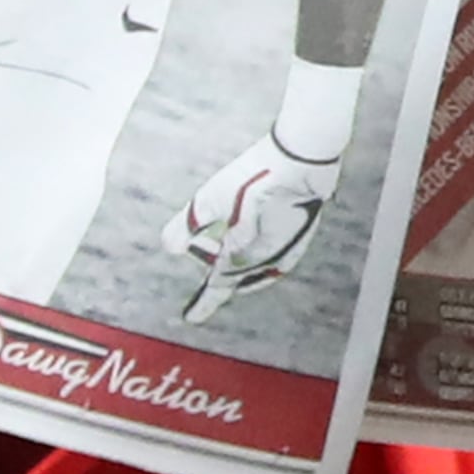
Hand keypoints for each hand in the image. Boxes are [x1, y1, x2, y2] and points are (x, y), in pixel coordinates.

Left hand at [167, 127, 344, 319]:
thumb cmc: (258, 174)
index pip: (220, 285)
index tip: (192, 318)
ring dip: (241, 269)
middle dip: (221, 280)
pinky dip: (261, 258)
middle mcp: (270, 257)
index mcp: (245, 254)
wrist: (304, 155)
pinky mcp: (301, 230)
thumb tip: (170, 247)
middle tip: (204, 278)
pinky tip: (257, 244)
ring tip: (225, 259)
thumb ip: (188, 224)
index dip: (205, 302)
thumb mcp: (212, 196)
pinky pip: (277, 257)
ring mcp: (289, 245)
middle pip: (239, 277)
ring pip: (260, 270)